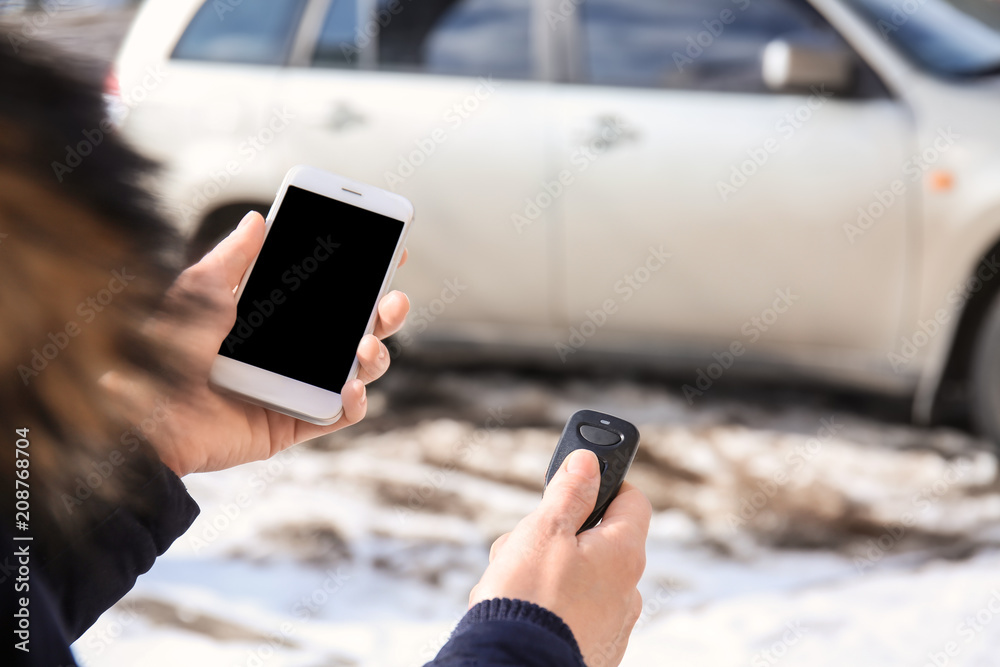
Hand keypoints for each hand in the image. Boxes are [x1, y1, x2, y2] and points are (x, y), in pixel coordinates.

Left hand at [106, 211, 409, 475]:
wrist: (149, 417)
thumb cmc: (163, 354)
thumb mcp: (198, 294)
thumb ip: (232, 258)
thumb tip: (257, 219)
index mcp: (273, 316)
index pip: (328, 291)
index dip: (361, 273)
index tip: (387, 250)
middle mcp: (291, 350)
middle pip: (356, 328)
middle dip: (384, 312)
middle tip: (393, 299)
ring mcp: (296, 386)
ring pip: (357, 369)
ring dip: (376, 355)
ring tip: (366, 345)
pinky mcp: (294, 422)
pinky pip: (339, 415)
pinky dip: (355, 402)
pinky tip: (350, 387)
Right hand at [469, 450, 650, 666]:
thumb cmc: (529, 599)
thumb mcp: (544, 530)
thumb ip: (569, 492)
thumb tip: (588, 461)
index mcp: (623, 554)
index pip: (633, 500)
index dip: (604, 484)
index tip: (575, 483)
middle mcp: (627, 591)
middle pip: (595, 540)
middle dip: (556, 534)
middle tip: (524, 543)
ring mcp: (611, 625)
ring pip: (576, 577)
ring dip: (543, 571)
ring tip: (510, 584)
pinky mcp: (592, 649)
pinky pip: (570, 611)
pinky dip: (547, 605)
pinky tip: (521, 612)